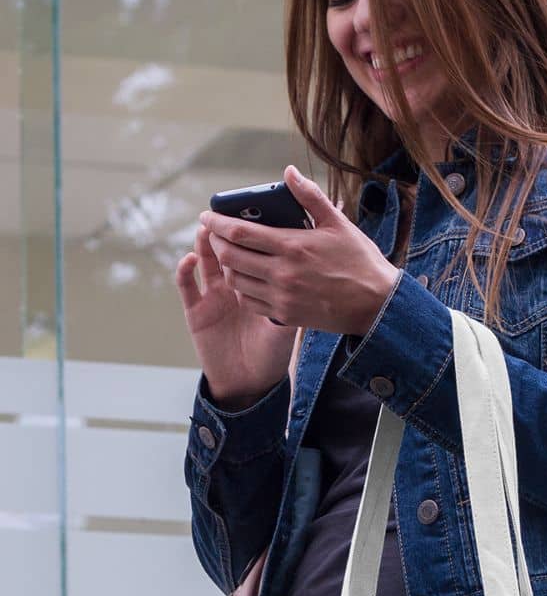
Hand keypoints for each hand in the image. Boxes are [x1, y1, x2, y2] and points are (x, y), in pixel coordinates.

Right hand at [175, 218, 299, 408]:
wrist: (251, 384)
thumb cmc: (272, 355)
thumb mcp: (288, 324)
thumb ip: (294, 299)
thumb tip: (313, 272)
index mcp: (255, 283)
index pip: (250, 251)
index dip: (248, 232)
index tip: (252, 211)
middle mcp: (232, 286)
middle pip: (227, 250)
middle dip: (225, 231)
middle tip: (225, 211)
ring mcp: (212, 296)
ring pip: (205, 261)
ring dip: (204, 242)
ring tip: (207, 227)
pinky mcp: (195, 311)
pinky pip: (186, 286)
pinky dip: (185, 270)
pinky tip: (190, 258)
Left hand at [197, 164, 400, 336]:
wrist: (376, 304)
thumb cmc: (360, 261)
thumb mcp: (338, 224)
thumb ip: (310, 197)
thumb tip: (288, 172)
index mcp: (292, 246)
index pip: (240, 233)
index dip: (217, 223)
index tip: (206, 216)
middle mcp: (282, 273)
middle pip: (231, 257)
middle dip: (216, 244)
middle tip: (214, 235)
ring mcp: (282, 297)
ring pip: (237, 282)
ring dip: (227, 267)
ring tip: (228, 255)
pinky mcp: (286, 315)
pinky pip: (250, 303)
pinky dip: (241, 290)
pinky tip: (245, 279)